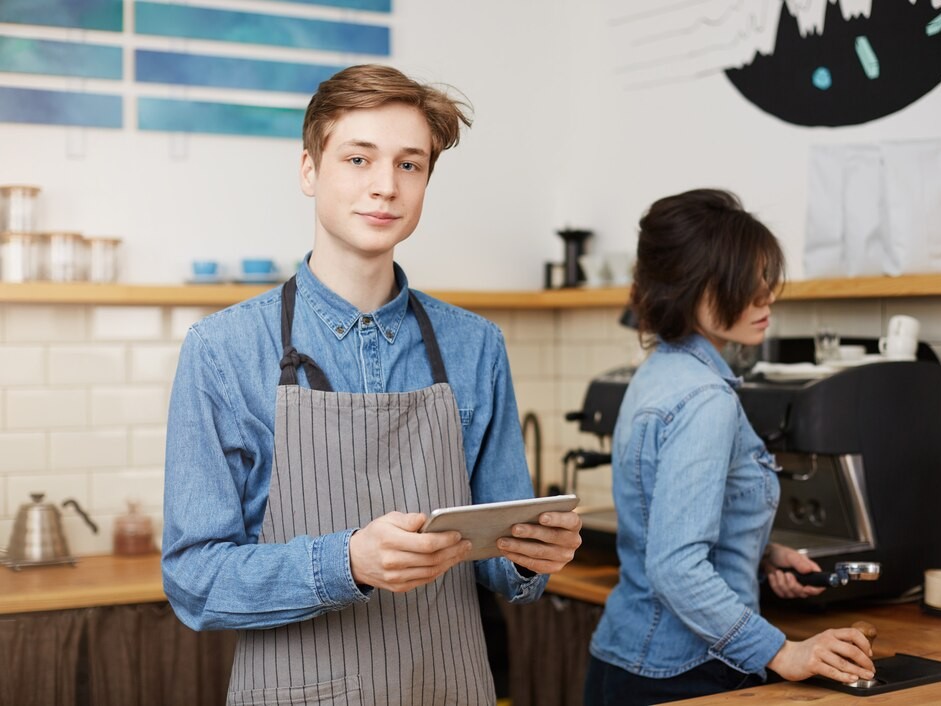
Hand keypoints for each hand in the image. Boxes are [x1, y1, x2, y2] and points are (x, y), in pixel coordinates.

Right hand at [348, 511, 470, 591]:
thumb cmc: (375, 535)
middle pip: (431, 558)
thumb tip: (426, 519)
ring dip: (450, 562)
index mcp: (389, 541)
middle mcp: (392, 561)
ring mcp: (396, 577)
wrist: (355, 560)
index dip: (445, 539)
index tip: (457, 534)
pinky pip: (425, 579)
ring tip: (461, 552)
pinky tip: (448, 562)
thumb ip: (408, 519)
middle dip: (453, 551)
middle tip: (467, 543)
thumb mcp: (388, 520)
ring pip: (431, 571)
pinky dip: (440, 570)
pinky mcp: (399, 587)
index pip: (425, 543)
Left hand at [495, 510, 581, 573]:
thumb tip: (515, 512)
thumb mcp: (544, 512)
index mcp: (574, 523)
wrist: (547, 538)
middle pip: (551, 536)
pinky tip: (506, 552)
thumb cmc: (543, 519)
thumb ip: (537, 511)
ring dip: (519, 547)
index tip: (541, 516)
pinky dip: (518, 557)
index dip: (556, 519)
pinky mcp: (555, 567)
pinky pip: (535, 564)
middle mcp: (573, 541)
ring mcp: (565, 556)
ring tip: (502, 541)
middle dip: (531, 532)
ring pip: (540, 552)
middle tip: (513, 528)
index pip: (570, 520)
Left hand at [762, 543, 825, 598]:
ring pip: (791, 594)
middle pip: (804, 593)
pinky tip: (774, 576)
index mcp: (810, 572)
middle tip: (787, 573)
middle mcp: (804, 581)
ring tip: (779, 572)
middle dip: (792, 585)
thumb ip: (800, 562)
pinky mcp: (785, 589)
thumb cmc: (780, 554)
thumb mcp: (790, 555)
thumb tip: (809, 570)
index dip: (814, 590)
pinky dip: (775, 585)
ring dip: (781, 583)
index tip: (806, 588)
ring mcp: (794, 586)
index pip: (819, 587)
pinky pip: (781, 594)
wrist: (767, 556)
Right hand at [768, 629, 874, 682]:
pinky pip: (833, 672)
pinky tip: (852, 679)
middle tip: (871, 669)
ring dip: (859, 672)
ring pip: (844, 663)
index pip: (853, 634)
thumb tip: (862, 656)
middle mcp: (825, 640)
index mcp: (830, 633)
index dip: (865, 644)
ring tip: (866, 676)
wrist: (786, 656)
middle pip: (851, 650)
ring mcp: (818, 652)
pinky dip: (845, 677)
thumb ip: (840, 645)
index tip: (870, 654)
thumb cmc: (809, 651)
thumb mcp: (824, 642)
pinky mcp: (812, 664)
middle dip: (865, 662)